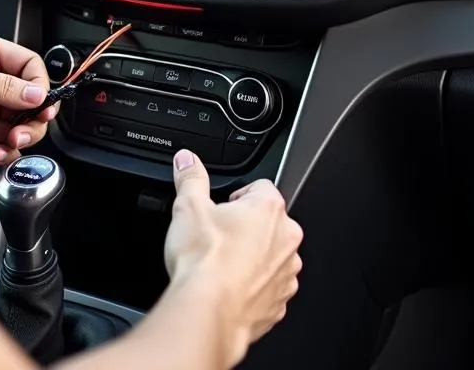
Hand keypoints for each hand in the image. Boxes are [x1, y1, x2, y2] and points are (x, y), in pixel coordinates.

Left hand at [0, 34, 57, 167]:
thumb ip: (3, 86)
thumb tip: (37, 94)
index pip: (30, 66)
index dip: (40, 83)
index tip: (40, 100)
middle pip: (32, 100)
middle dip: (35, 115)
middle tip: (29, 125)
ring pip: (23, 127)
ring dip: (23, 137)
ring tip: (10, 140)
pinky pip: (5, 150)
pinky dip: (6, 155)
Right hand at [163, 151, 302, 367]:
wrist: (207, 313)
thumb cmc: (203, 262)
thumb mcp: (188, 207)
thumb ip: (191, 177)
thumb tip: (187, 160)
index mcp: (269, 209)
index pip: (260, 187)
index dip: (237, 196)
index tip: (221, 208)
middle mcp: (286, 240)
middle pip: (268, 222)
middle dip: (245, 226)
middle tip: (217, 236)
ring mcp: (286, 275)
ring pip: (270, 255)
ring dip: (251, 256)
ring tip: (221, 264)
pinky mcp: (279, 304)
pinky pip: (268, 287)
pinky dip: (252, 286)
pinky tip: (227, 287)